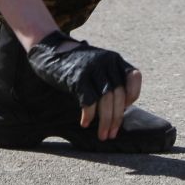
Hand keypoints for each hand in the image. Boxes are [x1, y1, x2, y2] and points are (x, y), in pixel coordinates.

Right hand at [25, 32, 143, 141]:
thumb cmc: (75, 63)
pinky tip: (85, 123)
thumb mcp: (97, 64)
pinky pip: (88, 101)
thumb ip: (109, 78)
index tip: (125, 109)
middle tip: (112, 134)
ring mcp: (92, 68)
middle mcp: (106, 61)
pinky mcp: (77, 77)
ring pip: (106, 100)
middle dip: (117, 117)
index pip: (134, 77)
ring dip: (105, 121)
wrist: (49, 49)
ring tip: (102, 135)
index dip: (132, 95)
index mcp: (114, 58)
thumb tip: (119, 109)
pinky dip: (88, 115)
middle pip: (119, 94)